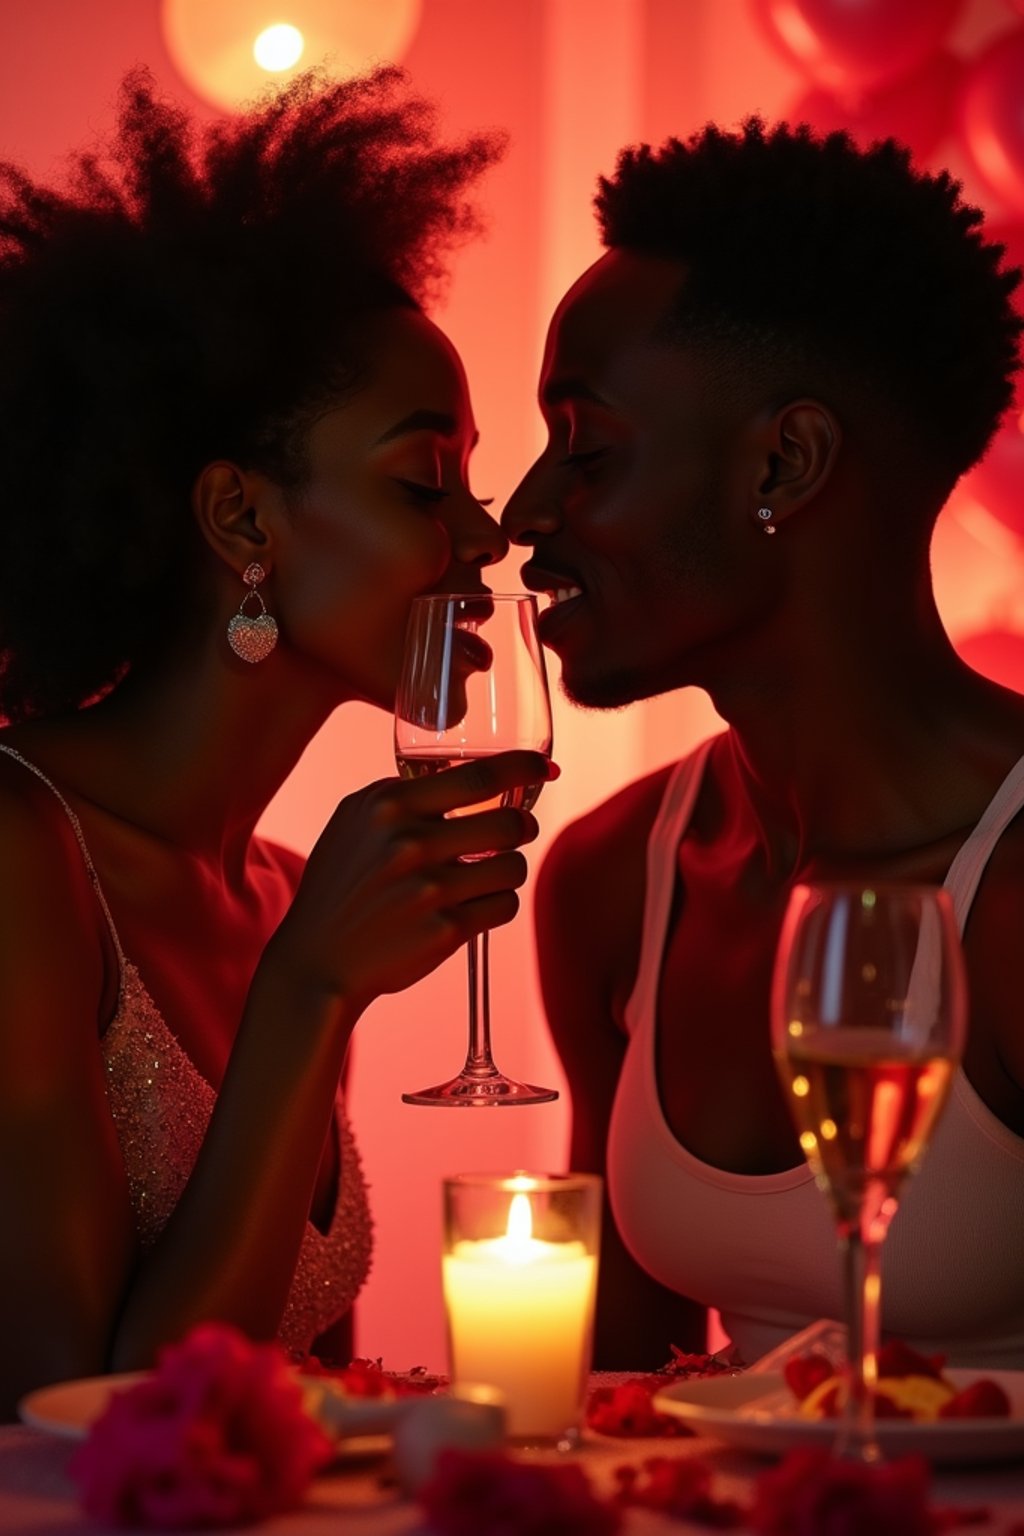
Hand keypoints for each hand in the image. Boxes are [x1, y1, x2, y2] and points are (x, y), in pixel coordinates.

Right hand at [264, 750, 555, 1013]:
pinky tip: (474, 906)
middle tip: (518, 831)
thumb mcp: (355, 821)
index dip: (521, 767)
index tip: (544, 767)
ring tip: (487, 874)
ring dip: (510, 870)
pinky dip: (498, 904)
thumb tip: (469, 778)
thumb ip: (401, 794)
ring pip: (514, 867)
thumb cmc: (341, 885)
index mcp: (388, 806)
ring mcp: (429, 890)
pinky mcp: (446, 931)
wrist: (318, 960)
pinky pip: (505, 906)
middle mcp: (410, 843)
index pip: (476, 776)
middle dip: (523, 826)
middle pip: (508, 823)